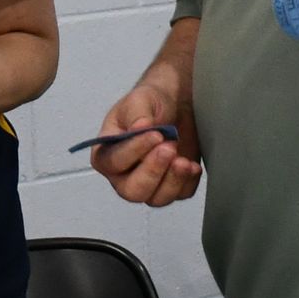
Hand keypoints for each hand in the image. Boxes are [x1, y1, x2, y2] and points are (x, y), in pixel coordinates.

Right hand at [89, 83, 200, 206]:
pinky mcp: (172, 186)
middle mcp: (123, 175)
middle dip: (153, 172)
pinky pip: (179, 195)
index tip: (156, 135)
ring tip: (184, 160)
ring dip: (173, 180)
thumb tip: (138, 129)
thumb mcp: (141, 99)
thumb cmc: (151, 102)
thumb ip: (137, 113)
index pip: (114, 162)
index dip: (134, 151)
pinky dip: (187, 182)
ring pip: (156, 198)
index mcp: (106, 153)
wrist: (176, 103)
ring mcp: (148, 183)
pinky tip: (192, 165)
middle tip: (169, 148)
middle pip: (132, 191)